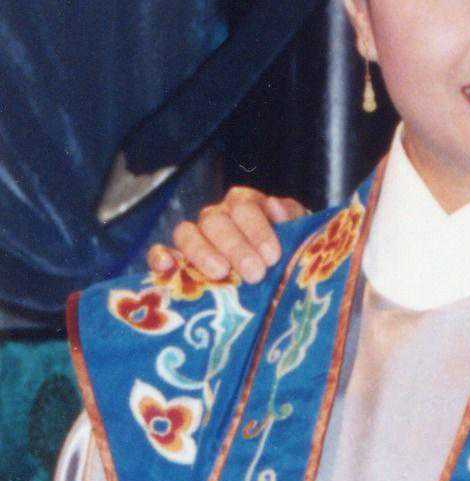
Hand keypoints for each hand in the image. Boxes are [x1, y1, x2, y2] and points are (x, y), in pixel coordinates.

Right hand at [148, 186, 301, 285]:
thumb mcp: (299, 233)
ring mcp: (195, 236)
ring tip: (221, 273)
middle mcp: (217, 216)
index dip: (257, 229)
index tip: (272, 256)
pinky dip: (159, 256)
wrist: (280, 275)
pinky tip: (167, 266)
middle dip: (235, 247)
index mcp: (246, 204)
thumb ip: (292, 218)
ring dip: (202, 252)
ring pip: (186, 233)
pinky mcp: (177, 259)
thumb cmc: (289, 252)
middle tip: (255, 273)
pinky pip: (160, 251)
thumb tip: (275, 207)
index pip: (243, 205)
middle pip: (215, 221)